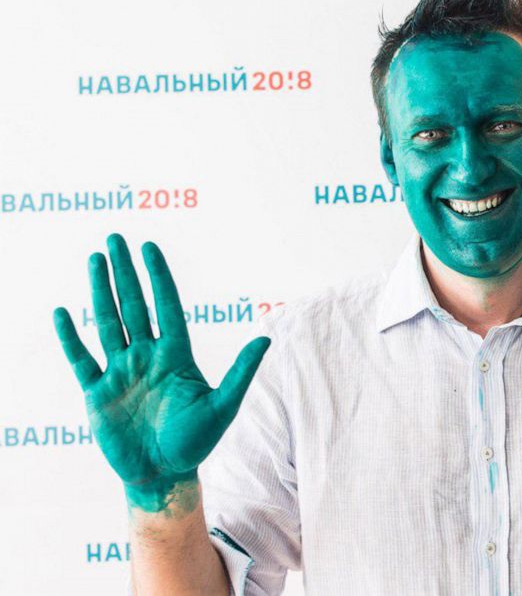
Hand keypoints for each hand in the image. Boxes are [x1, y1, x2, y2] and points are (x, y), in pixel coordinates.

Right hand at [53, 234, 270, 511]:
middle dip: (124, 272)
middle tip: (114, 238)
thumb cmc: (196, 441)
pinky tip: (63, 312)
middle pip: (133, 305)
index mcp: (175, 355)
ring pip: (107, 323)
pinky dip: (70, 337)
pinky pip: (81, 359)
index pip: (166, 306)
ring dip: (99, 291)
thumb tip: (266, 338)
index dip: (158, 277)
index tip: (149, 247)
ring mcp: (120, 372)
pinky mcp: (97, 393)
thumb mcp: (222, 405)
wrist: (163, 474)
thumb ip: (242, 372)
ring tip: (94, 260)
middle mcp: (146, 356)